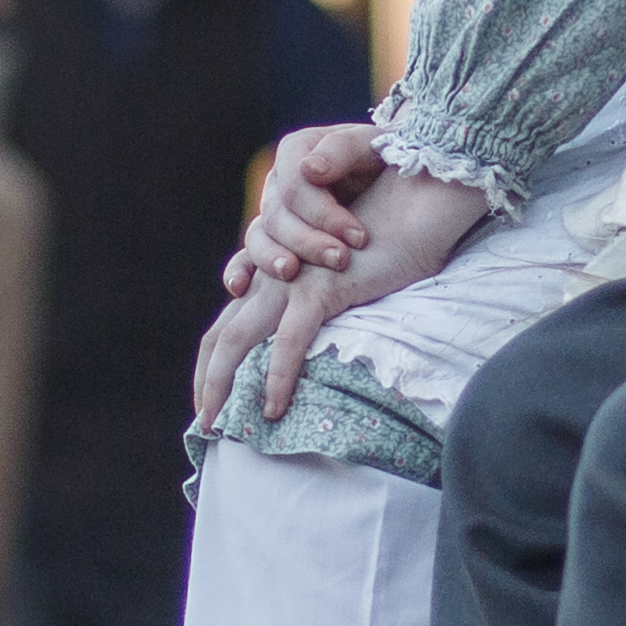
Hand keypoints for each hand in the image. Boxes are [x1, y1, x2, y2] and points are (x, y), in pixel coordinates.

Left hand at [227, 172, 489, 419]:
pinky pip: (290, 340)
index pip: (228, 323)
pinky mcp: (322, 288)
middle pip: (220, 335)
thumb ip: (329, 306)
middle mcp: (275, 279)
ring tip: (219, 426)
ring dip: (223, 385)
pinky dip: (277, 377)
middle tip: (204, 425)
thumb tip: (327, 353)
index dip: (212, 364)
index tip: (213, 400)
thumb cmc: (394, 239)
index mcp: (277, 278)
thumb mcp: (353, 280)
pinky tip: (274, 408)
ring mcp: (294, 282)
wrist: (421, 200)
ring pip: (237, 338)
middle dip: (207, 382)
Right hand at [235, 121, 389, 286]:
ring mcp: (272, 217)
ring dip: (272, 258)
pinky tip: (239, 289)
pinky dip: (238, 273)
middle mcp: (278, 184)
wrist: (398, 189)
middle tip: (341, 260)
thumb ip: (343, 149)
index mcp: (297, 152)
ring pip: (259, 238)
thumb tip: (310, 169)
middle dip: (308, 241)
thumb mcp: (374, 145)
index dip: (323, 213)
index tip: (359, 237)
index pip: (295, 185)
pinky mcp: (272, 246)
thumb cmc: (387, 163)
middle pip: (277, 215)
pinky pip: (245, 260)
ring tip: (291, 273)